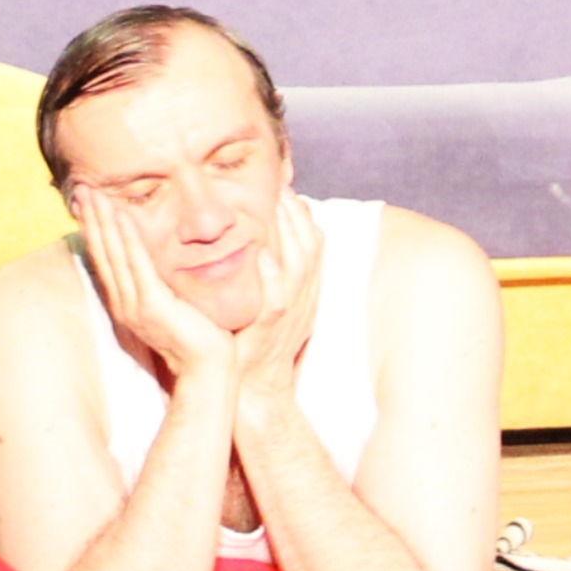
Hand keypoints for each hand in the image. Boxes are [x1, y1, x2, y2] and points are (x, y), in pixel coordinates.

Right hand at [73, 188, 238, 391]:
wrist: (208, 368)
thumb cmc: (199, 335)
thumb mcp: (176, 301)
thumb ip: (164, 281)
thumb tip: (164, 258)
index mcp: (128, 301)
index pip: (106, 258)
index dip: (95, 229)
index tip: (87, 203)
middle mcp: (125, 302)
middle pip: (103, 252)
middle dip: (92, 219)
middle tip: (81, 189)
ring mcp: (135, 305)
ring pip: (114, 254)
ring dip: (103, 221)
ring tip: (93, 194)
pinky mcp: (152, 305)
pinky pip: (137, 264)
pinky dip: (127, 238)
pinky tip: (120, 216)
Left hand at [228, 193, 323, 413]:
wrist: (257, 386)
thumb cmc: (260, 342)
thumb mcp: (279, 303)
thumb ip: (277, 272)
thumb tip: (266, 238)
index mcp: (308, 289)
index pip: (314, 242)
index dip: (303, 213)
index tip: (287, 187)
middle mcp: (304, 297)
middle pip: (311, 246)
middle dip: (297, 212)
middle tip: (280, 184)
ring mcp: (290, 312)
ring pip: (298, 265)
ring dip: (289, 233)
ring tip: (276, 205)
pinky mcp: (270, 327)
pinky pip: (276, 298)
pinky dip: (272, 274)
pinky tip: (262, 253)